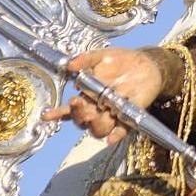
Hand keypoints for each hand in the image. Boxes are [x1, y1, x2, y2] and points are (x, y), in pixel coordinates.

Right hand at [41, 48, 162, 145]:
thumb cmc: (121, 61)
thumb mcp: (103, 56)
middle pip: (83, 120)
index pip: (70, 109)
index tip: (48, 114)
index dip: (59, 114)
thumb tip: (70, 65)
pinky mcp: (130, 115)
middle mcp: (99, 107)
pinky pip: (122, 130)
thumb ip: (86, 59)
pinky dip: (116, 135)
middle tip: (80, 105)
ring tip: (94, 114)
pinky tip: (111, 139)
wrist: (148, 64)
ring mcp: (114, 113)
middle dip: (79, 115)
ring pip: (99, 129)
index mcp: (88, 95)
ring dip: (95, 124)